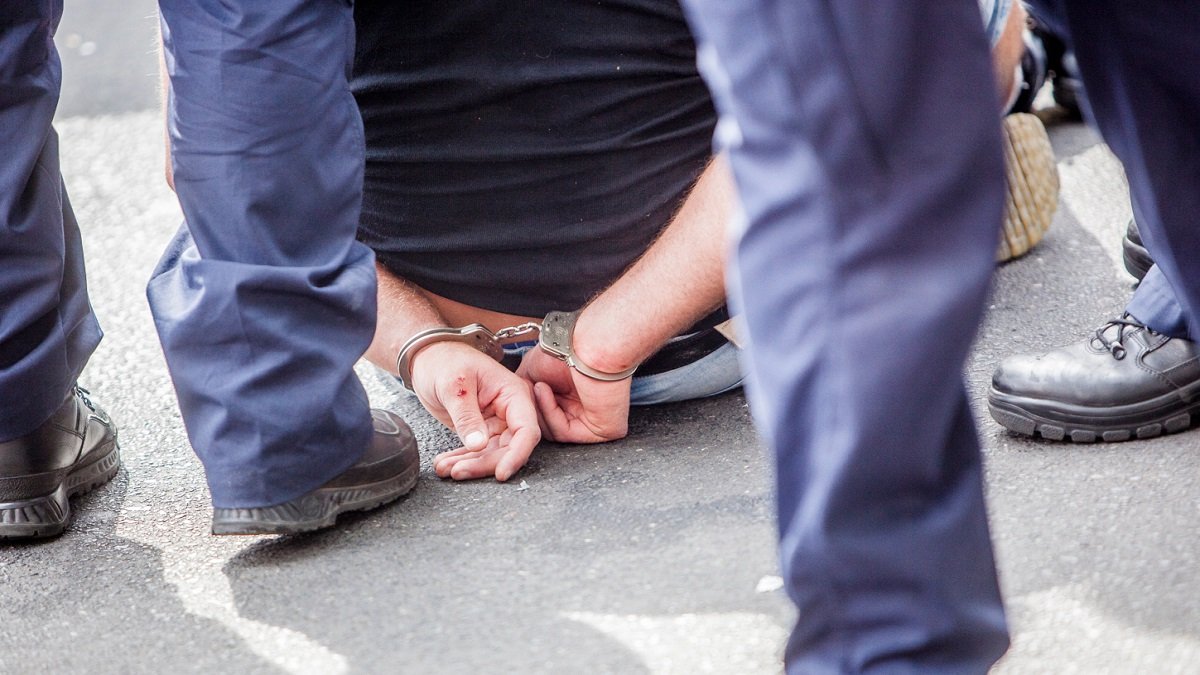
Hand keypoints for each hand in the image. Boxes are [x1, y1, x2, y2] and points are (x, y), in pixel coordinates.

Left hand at [410, 342, 540, 480]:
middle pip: (509, 448)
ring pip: (491, 454)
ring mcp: (496, 421)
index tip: (501, 473)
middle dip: (485, 464)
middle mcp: (510, 410)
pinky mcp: (480, 430)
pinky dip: (461, 460)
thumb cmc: (445, 361)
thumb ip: (467, 416)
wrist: (428, 357)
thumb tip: (478, 445)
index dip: (517, 455)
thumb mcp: (455, 386)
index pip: (526, 430)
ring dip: (470, 465)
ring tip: (445, 469)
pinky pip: (476, 452)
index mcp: (513, 394)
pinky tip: (444, 464)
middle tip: (458, 471)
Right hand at [516, 347, 630, 443]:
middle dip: (531, 411)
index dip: (527, 408)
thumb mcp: (531, 372)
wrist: (587, 343)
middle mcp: (583, 409)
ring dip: (538, 409)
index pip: (543, 416)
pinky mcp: (604, 430)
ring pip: (552, 432)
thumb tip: (510, 408)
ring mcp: (594, 421)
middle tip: (525, 393)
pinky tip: (545, 390)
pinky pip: (565, 433)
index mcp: (571, 397)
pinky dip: (550, 414)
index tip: (515, 397)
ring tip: (537, 385)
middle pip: (546, 427)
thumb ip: (521, 394)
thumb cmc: (564, 349)